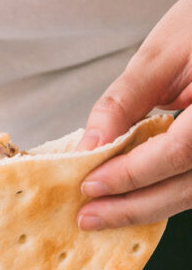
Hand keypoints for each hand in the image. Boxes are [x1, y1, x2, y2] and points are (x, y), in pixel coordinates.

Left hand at [77, 0, 191, 229]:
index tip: (90, 185)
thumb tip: (88, 148)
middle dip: (134, 206)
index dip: (132, 173)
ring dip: (146, 208)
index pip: (179, 150)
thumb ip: (124, 102)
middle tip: (89, 216)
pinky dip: (161, 196)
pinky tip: (130, 201)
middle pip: (189, 187)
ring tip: (103, 214)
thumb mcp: (161, 54)